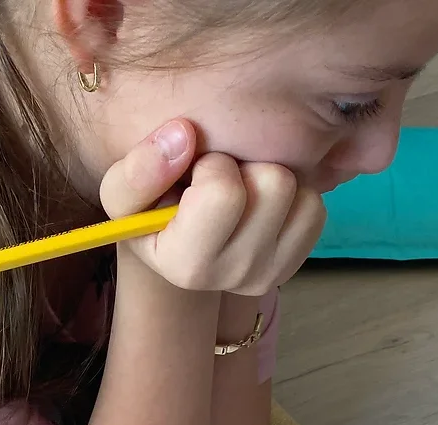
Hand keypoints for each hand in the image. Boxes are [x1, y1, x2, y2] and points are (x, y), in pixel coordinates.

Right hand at [99, 118, 326, 296]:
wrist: (175, 244)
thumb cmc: (149, 210)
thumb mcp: (122, 193)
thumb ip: (137, 168)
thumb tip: (183, 134)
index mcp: (187, 264)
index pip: (224, 192)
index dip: (211, 165)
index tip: (194, 176)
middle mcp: (232, 276)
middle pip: (273, 184)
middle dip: (245, 167)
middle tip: (220, 179)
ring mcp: (268, 275)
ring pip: (299, 193)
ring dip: (269, 177)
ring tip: (240, 189)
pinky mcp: (294, 264)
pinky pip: (314, 208)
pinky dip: (293, 194)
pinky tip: (261, 202)